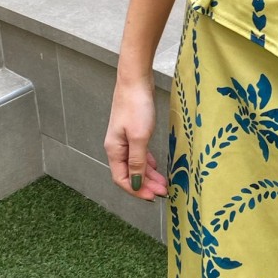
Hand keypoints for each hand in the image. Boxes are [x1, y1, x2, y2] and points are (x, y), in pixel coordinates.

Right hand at [104, 74, 167, 200]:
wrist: (135, 80)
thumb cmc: (136, 106)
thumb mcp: (139, 137)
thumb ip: (137, 161)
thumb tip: (135, 183)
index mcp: (114, 150)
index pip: (122, 179)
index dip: (136, 190)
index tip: (153, 197)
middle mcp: (117, 147)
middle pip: (129, 174)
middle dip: (146, 185)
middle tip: (164, 192)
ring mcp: (125, 139)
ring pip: (136, 164)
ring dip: (148, 175)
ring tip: (163, 183)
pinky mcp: (133, 131)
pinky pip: (139, 154)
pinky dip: (148, 163)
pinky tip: (156, 168)